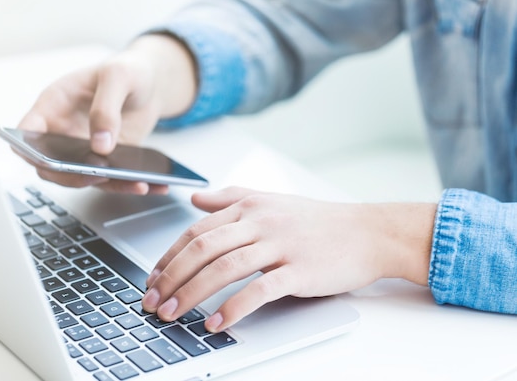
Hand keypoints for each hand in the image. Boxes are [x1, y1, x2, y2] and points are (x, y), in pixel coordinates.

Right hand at [17, 34, 196, 193]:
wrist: (151, 82)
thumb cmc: (126, 70)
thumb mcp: (118, 75)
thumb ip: (106, 107)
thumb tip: (101, 145)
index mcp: (54, 105)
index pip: (27, 131)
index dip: (27, 148)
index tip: (43, 158)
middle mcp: (63, 132)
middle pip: (50, 165)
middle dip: (70, 175)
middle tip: (97, 176)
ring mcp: (82, 150)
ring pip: (82, 178)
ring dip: (107, 185)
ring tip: (137, 184)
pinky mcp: (106, 161)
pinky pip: (111, 181)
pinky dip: (128, 186)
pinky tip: (149, 186)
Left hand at [142, 186, 434, 331]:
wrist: (368, 231)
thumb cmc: (319, 220)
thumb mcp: (271, 200)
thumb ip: (231, 198)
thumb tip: (195, 199)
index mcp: (249, 206)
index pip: (197, 230)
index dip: (169, 256)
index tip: (153, 278)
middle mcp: (260, 222)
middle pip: (203, 249)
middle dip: (171, 277)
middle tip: (152, 300)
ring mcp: (280, 245)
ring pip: (224, 268)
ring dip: (191, 294)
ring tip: (172, 314)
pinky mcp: (299, 270)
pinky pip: (259, 290)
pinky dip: (233, 308)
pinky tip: (216, 323)